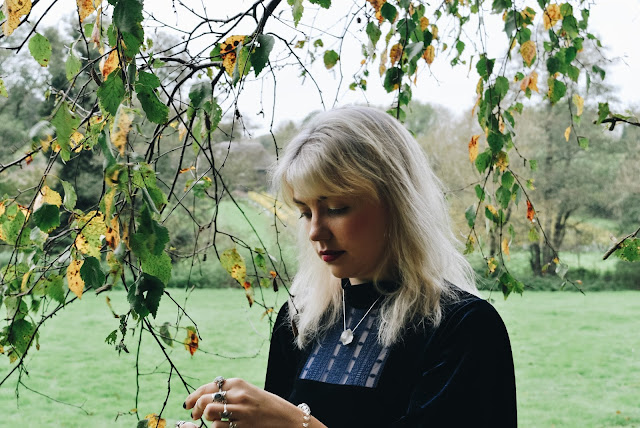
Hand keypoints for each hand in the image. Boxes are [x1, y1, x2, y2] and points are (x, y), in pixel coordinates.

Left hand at [181, 377, 301, 427]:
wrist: (286, 418)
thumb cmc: (265, 405)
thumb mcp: (248, 391)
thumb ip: (229, 391)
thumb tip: (204, 397)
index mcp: (238, 383)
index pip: (208, 387)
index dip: (193, 396)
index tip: (188, 404)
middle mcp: (238, 395)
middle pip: (205, 400)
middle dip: (195, 408)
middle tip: (194, 415)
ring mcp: (240, 411)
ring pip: (210, 414)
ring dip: (206, 419)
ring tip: (209, 420)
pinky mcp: (242, 426)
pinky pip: (219, 427)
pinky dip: (217, 427)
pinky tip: (222, 426)